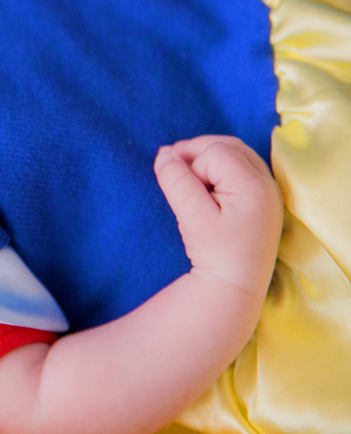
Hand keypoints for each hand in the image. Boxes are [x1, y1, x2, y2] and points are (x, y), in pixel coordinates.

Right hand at [154, 135, 282, 297]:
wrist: (236, 287)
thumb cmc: (215, 253)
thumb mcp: (192, 217)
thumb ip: (177, 181)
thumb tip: (164, 154)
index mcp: (254, 186)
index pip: (215, 153)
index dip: (192, 164)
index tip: (180, 190)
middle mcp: (267, 184)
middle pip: (229, 146)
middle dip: (199, 151)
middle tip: (174, 166)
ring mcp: (268, 191)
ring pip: (236, 154)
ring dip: (209, 158)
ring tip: (188, 177)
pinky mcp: (263, 200)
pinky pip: (242, 168)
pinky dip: (221, 168)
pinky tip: (206, 186)